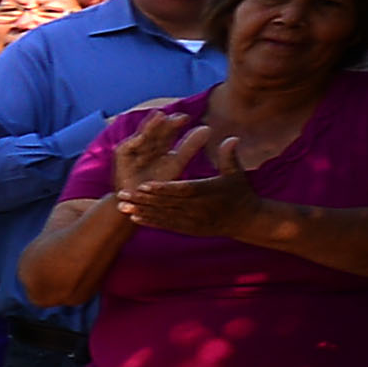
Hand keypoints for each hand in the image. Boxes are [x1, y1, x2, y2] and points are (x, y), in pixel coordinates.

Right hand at [108, 109, 194, 202]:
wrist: (138, 204)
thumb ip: (190, 146)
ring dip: (151, 126)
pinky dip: (136, 139)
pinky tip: (143, 135)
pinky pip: (129, 145)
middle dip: (165, 124)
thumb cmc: (158, 186)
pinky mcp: (121, 154)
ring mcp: (133, 148)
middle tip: (175, 117)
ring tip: (160, 116)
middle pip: (157, 131)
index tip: (186, 118)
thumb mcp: (176, 163)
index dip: (176, 124)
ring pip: (144, 135)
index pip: (168, 131)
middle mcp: (146, 144)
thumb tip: (207, 128)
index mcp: (160, 145)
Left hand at [123, 134, 259, 236]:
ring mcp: (192, 221)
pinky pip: (167, 225)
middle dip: (143, 200)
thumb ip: (229, 156)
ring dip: (141, 211)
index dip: (162, 188)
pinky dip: (150, 222)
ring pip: (163, 216)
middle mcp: (198, 209)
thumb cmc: (240, 192)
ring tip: (122, 207)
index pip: (182, 190)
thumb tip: (231, 137)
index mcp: (208, 192)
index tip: (143, 185)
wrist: (246, 220)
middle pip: (166, 204)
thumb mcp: (236, 173)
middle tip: (122, 194)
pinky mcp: (189, 229)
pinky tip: (134, 217)